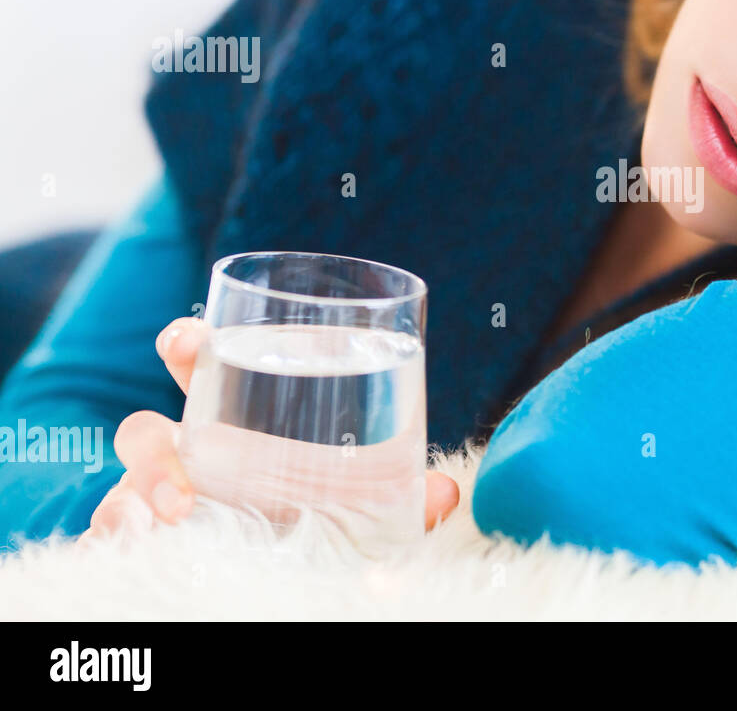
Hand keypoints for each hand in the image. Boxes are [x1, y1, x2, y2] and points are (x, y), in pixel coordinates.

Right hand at [79, 317, 459, 543]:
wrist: (292, 571)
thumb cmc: (321, 514)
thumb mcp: (366, 501)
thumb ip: (408, 493)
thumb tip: (450, 490)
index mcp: (240, 421)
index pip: (202, 366)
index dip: (186, 343)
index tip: (187, 340)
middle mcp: (196, 455)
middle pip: (151, 423)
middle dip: (154, 423)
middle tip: (179, 434)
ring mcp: (167, 498)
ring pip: (129, 477)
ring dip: (143, 486)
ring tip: (178, 510)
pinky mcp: (152, 539)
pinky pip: (111, 529)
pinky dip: (115, 533)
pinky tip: (137, 542)